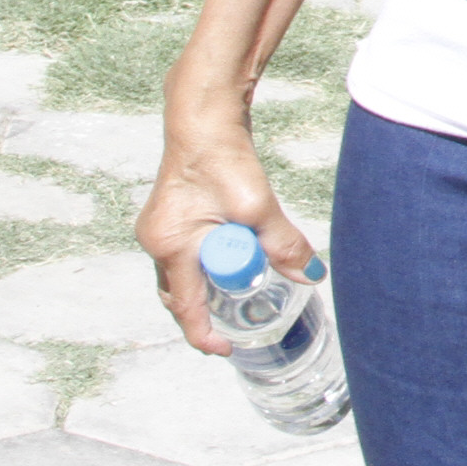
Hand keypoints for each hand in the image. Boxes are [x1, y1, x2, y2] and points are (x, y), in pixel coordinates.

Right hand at [136, 92, 321, 355]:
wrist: (204, 116)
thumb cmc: (222, 157)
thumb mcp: (257, 207)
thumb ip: (282, 244)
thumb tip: (309, 276)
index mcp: (169, 246)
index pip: (184, 307)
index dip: (204, 333)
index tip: (226, 350)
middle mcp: (157, 241)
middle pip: (179, 294)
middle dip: (205, 314)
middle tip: (235, 328)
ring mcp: (161, 228)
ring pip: (183, 273)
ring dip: (209, 286)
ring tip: (239, 296)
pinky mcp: (173, 214)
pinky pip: (186, 253)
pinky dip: (207, 264)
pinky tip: (232, 260)